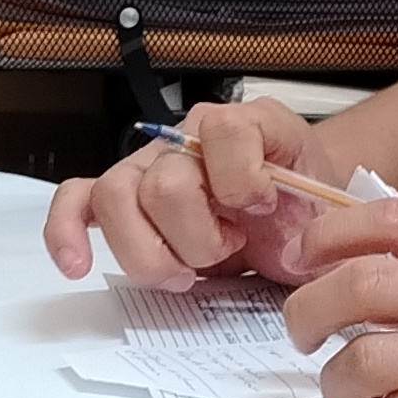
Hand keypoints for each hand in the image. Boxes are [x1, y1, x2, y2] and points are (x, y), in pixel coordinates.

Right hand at [46, 100, 334, 287]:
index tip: (265, 209)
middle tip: (226, 254)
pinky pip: (76, 202)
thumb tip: (279, 238)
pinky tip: (77, 265)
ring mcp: (149, 166)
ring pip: (116, 199)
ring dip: (150, 252)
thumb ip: (317, 213)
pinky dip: (67, 232)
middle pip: (163, 184)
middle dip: (197, 238)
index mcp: (246, 125)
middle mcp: (187, 138)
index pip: (225, 132)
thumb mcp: (330, 206)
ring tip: (186, 272)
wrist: (299, 212)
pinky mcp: (123, 198)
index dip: (243, 181)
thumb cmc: (308, 207)